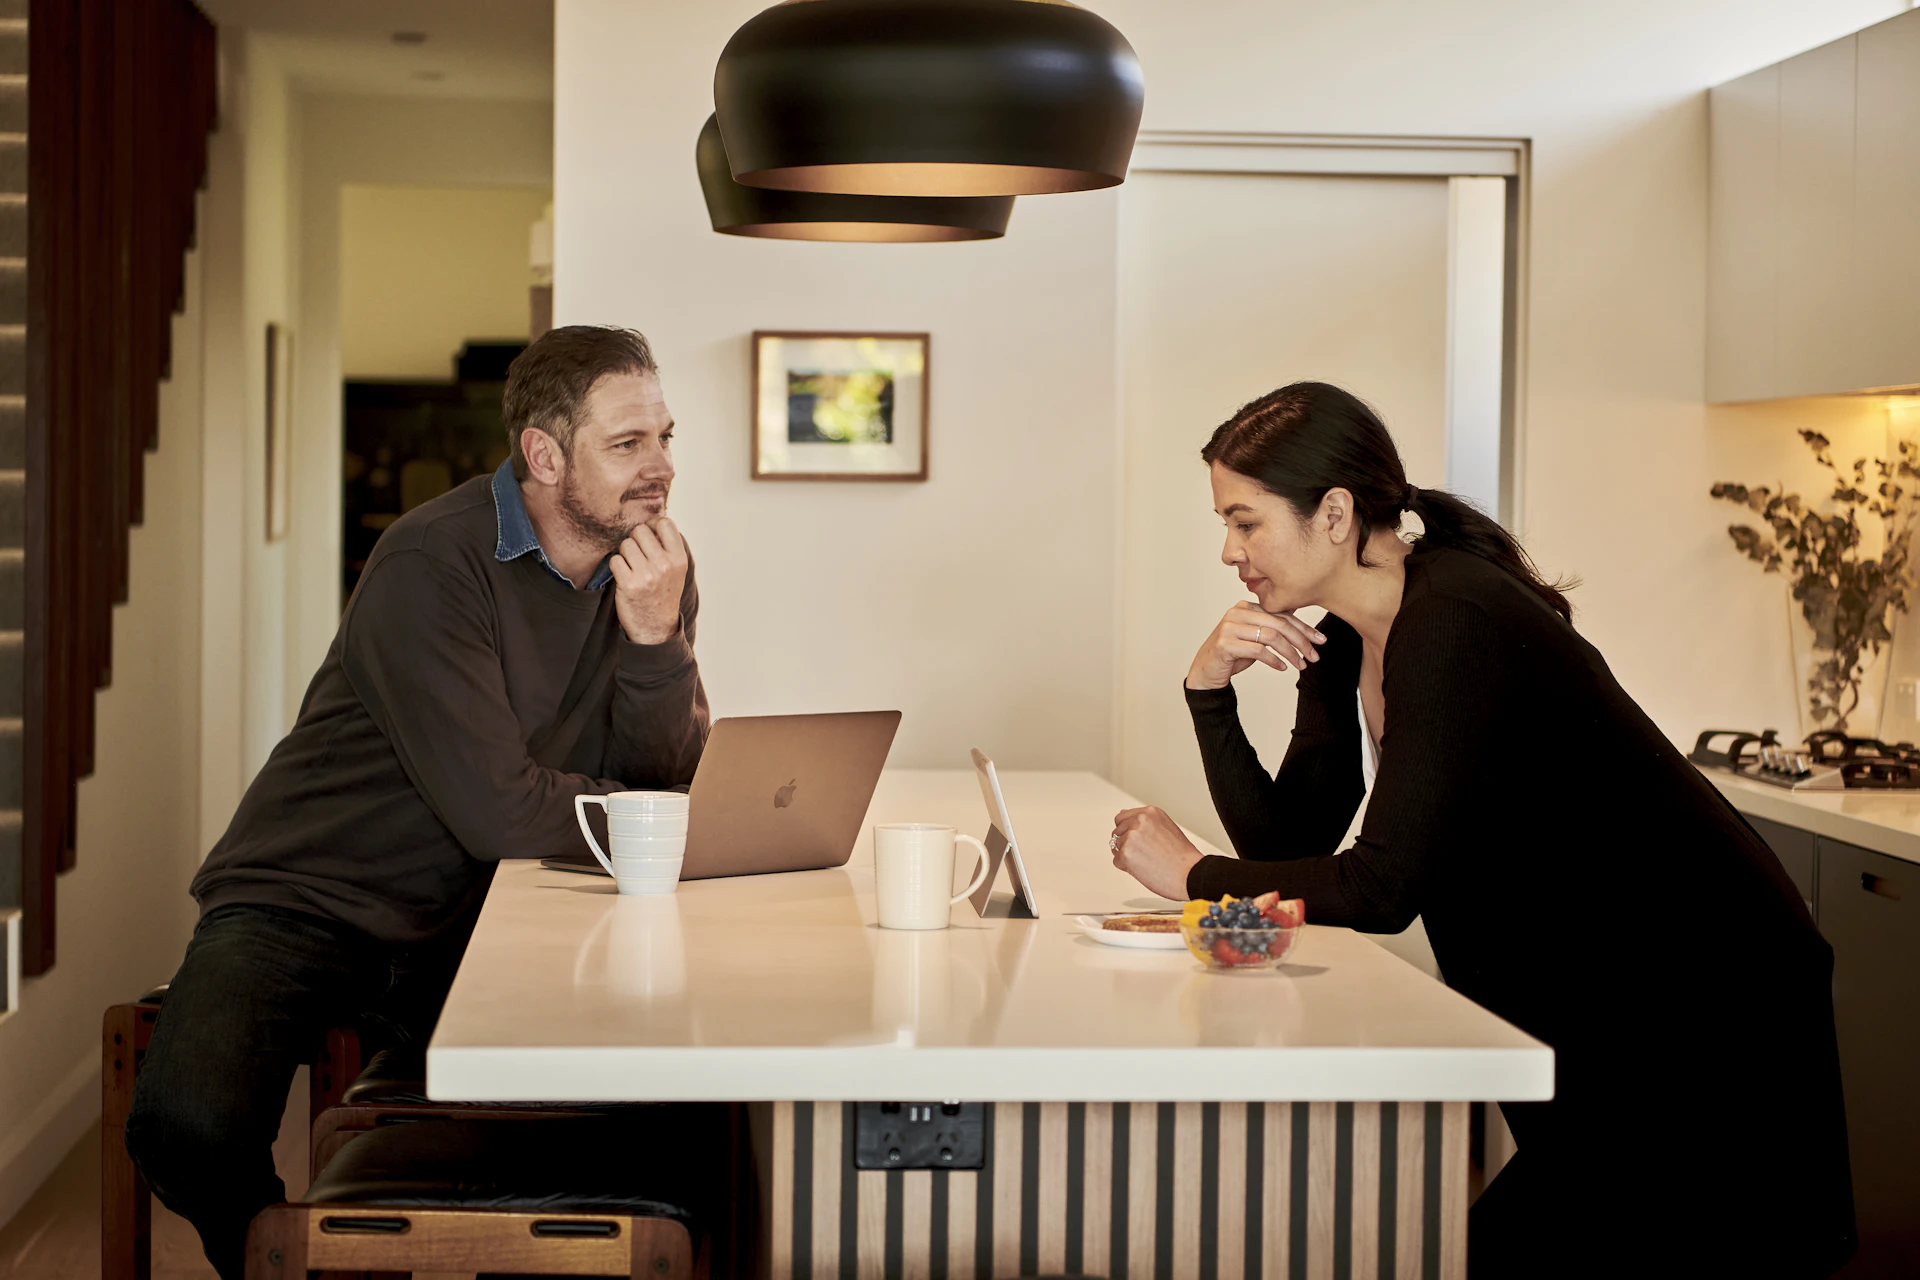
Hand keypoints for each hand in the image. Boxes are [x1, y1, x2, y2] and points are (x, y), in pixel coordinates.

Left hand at [608, 517, 688, 645]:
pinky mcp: (629, 584)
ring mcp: (647, 575)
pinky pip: (615, 560)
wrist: (655, 628)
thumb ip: (667, 546)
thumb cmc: (663, 594)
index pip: (664, 523)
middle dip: (635, 540)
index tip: (650, 538)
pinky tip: (624, 577)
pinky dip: (616, 567)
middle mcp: (664, 564)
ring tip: (632, 567)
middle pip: (640, 530)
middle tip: (638, 555)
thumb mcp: (675, 570)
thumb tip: (651, 517)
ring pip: (625, 544)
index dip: (653, 526)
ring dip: (624, 554)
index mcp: (678, 559)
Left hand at [1109, 806, 1203, 900]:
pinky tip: (1144, 868)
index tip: (1138, 841)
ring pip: (1116, 847)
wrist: (1190, 874)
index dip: (1128, 832)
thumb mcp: (1166, 828)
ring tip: (1148, 861)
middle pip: (1117, 832)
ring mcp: (1131, 836)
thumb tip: (1125, 819)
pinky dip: (1127, 868)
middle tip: (1145, 854)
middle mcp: (1139, 820)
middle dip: (1126, 843)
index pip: (1122, 818)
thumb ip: (1145, 823)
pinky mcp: (1125, 853)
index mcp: (1150, 812)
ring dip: (1127, 856)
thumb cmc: (1183, 857)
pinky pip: (1117, 861)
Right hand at [1185, 602, 1324, 689]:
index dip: (1304, 628)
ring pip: (1271, 637)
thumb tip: (1303, 628)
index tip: (1320, 640)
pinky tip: (1282, 667)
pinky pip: (1258, 651)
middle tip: (1314, 656)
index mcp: (1247, 607)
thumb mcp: (1256, 638)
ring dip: (1290, 653)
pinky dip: (1274, 660)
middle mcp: (1237, 612)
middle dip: (1301, 641)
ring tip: (1301, 665)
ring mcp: (1230, 627)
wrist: (1206, 671)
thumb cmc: (1233, 654)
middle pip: (1279, 624)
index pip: (1282, 615)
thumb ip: (1273, 629)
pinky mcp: (1226, 643)